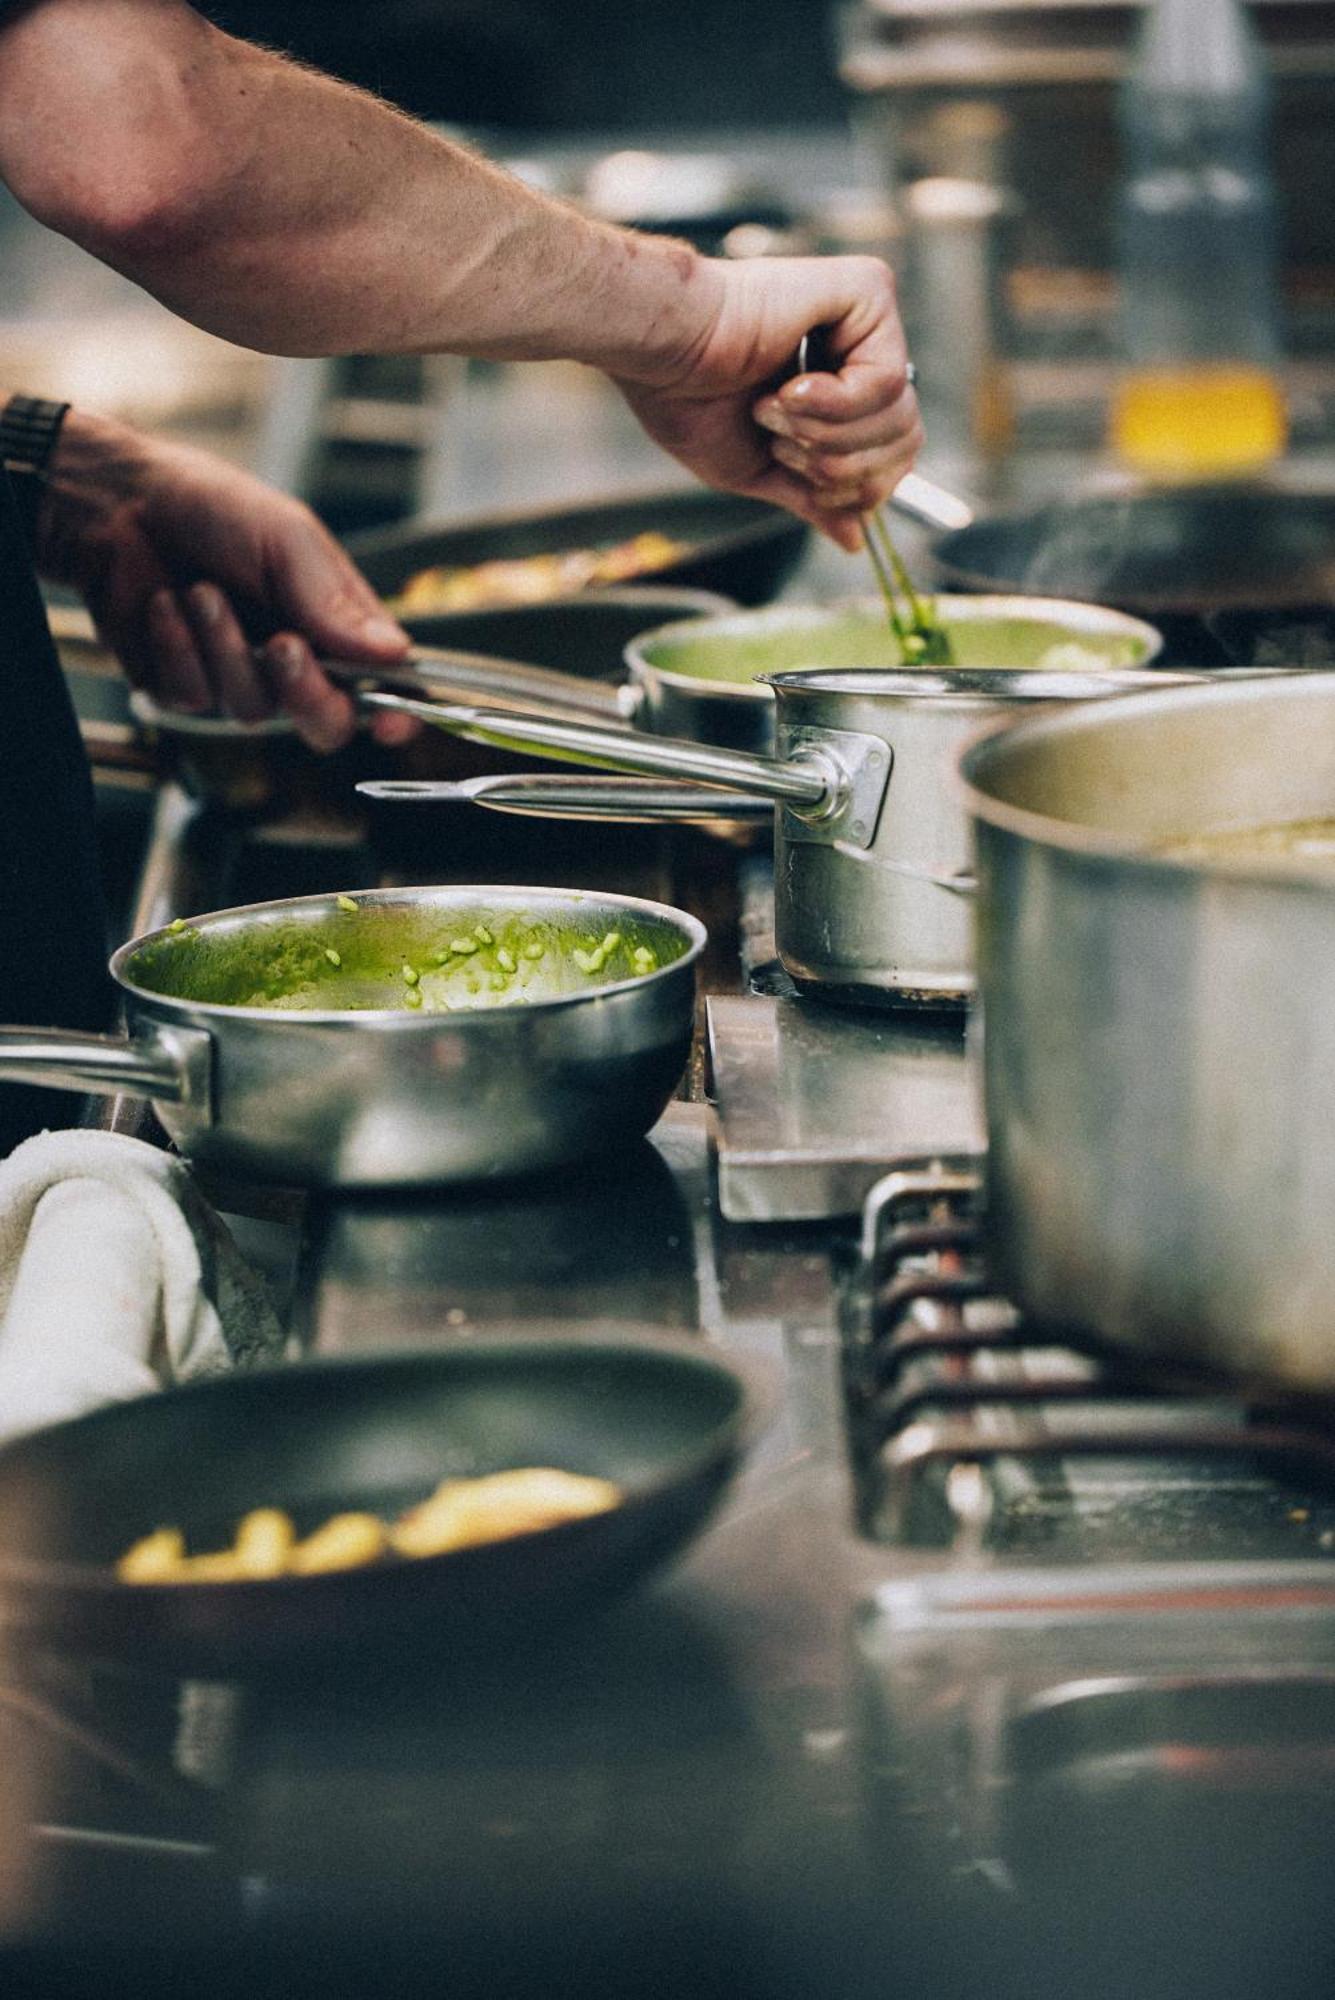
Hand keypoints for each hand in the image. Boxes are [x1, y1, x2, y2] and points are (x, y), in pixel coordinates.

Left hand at [36, 410, 416, 751]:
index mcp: (336, 624)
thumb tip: (395, 654)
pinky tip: (164, 604)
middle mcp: (295, 660)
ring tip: (200, 589)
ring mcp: (239, 678)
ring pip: (254, 710)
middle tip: (281, 643)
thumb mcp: (286, 540)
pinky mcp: (185, 687)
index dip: (396, 712)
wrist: (118, 505)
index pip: (385, 684)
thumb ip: (336, 604)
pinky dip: (178, 647)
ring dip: (224, 646)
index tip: (390, 723)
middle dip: (305, 691)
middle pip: (326, 722)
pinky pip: (194, 698)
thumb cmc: (212, 508)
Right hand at [613, 254, 921, 553]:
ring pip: (900, 417)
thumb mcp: (758, 469)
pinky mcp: (867, 291)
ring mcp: (868, 318)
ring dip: (827, 435)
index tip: (790, 464)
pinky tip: (789, 387)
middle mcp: (861, 348)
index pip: (893, 454)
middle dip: (840, 466)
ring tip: (774, 408)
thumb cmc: (687, 397)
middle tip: (780, 441)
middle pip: (906, 441)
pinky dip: (835, 404)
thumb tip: (856, 538)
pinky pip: (887, 380)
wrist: (661, 353)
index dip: (854, 485)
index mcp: (840, 387)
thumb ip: (813, 499)